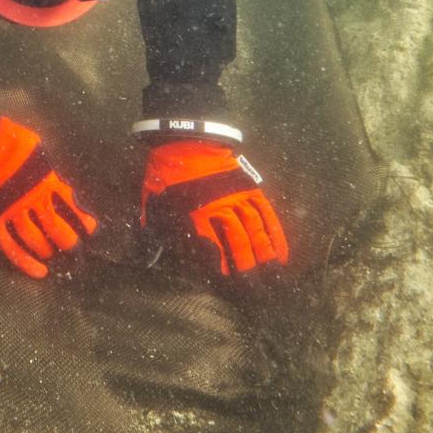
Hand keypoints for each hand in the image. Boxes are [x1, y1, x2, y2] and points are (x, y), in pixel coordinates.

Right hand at [0, 96, 98, 278]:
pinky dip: (25, 262)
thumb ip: (50, 168)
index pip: (71, 206)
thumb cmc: (8, 141)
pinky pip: (11, 247)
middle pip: (56, 229)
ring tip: (54, 256)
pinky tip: (39, 273)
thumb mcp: (39, 149)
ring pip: (36, 240)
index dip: (82, 220)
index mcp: (47, 181)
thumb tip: (62, 183)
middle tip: (76, 251)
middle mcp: (33, 201)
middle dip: (69, 242)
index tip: (91, 229)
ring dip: (48, 251)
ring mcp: (14, 213)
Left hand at [139, 128, 288, 275]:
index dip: (222, 271)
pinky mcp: (250, 189)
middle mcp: (220, 208)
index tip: (229, 288)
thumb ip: (153, 232)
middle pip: (240, 245)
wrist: (184, 140)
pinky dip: (277, 236)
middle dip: (249, 271)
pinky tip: (282, 255)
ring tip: (273, 279)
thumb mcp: (150, 204)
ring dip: (265, 257)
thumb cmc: (166, 176)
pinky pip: (267, 215)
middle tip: (257, 292)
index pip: (212, 250)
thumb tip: (150, 259)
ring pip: (256, 231)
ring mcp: (238, 198)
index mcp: (194, 214)